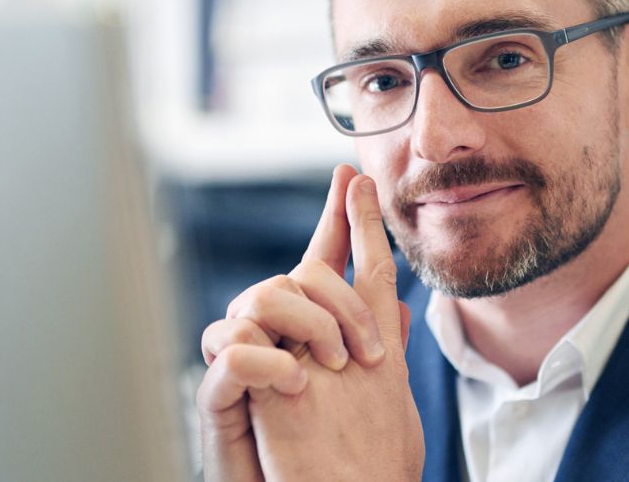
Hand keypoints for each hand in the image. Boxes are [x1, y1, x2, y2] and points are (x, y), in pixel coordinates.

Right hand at [196, 165, 406, 481]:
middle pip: (293, 277)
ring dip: (306, 326)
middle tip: (367, 352)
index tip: (353, 175)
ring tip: (334, 369)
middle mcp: (276, 343)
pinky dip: (267, 361)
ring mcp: (247, 369)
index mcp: (314, 338)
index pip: (325, 266)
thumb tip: (408, 309)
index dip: (340, 221)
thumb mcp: (377, 401)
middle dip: (337, 300)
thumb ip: (382, 349)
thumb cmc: (339, 464)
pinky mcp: (221, 402)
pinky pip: (230, 353)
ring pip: (258, 299)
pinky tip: (299, 384)